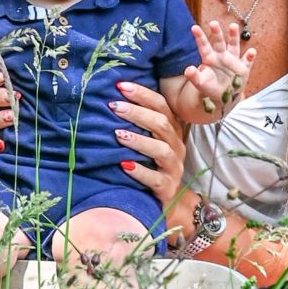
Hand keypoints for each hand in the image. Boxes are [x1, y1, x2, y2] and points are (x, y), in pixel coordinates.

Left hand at [110, 80, 186, 207]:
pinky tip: (124, 165)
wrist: (168, 202)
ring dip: (139, 140)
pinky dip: (140, 171)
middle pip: (162, 124)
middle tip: (114, 106)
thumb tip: (112, 98)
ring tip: (118, 134)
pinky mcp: (167, 188)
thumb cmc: (151, 165)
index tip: (121, 86)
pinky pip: (155, 179)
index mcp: (172, 131)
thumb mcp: (148, 141)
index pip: (161, 106)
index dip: (143, 94)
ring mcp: (173, 168)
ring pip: (161, 150)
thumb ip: (137, 123)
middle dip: (138, 113)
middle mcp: (176, 147)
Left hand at [184, 21, 256, 110]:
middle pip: (219, 42)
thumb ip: (194, 77)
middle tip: (213, 23)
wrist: (224, 96)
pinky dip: (250, 57)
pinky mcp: (243, 68)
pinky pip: (247, 61)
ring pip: (234, 46)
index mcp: (209, 58)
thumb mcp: (201, 83)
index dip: (199, 37)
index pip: (204, 46)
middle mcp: (221, 55)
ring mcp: (233, 60)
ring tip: (233, 26)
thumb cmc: (210, 86)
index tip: (194, 27)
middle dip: (216, 32)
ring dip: (233, 36)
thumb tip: (188, 70)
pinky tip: (251, 52)